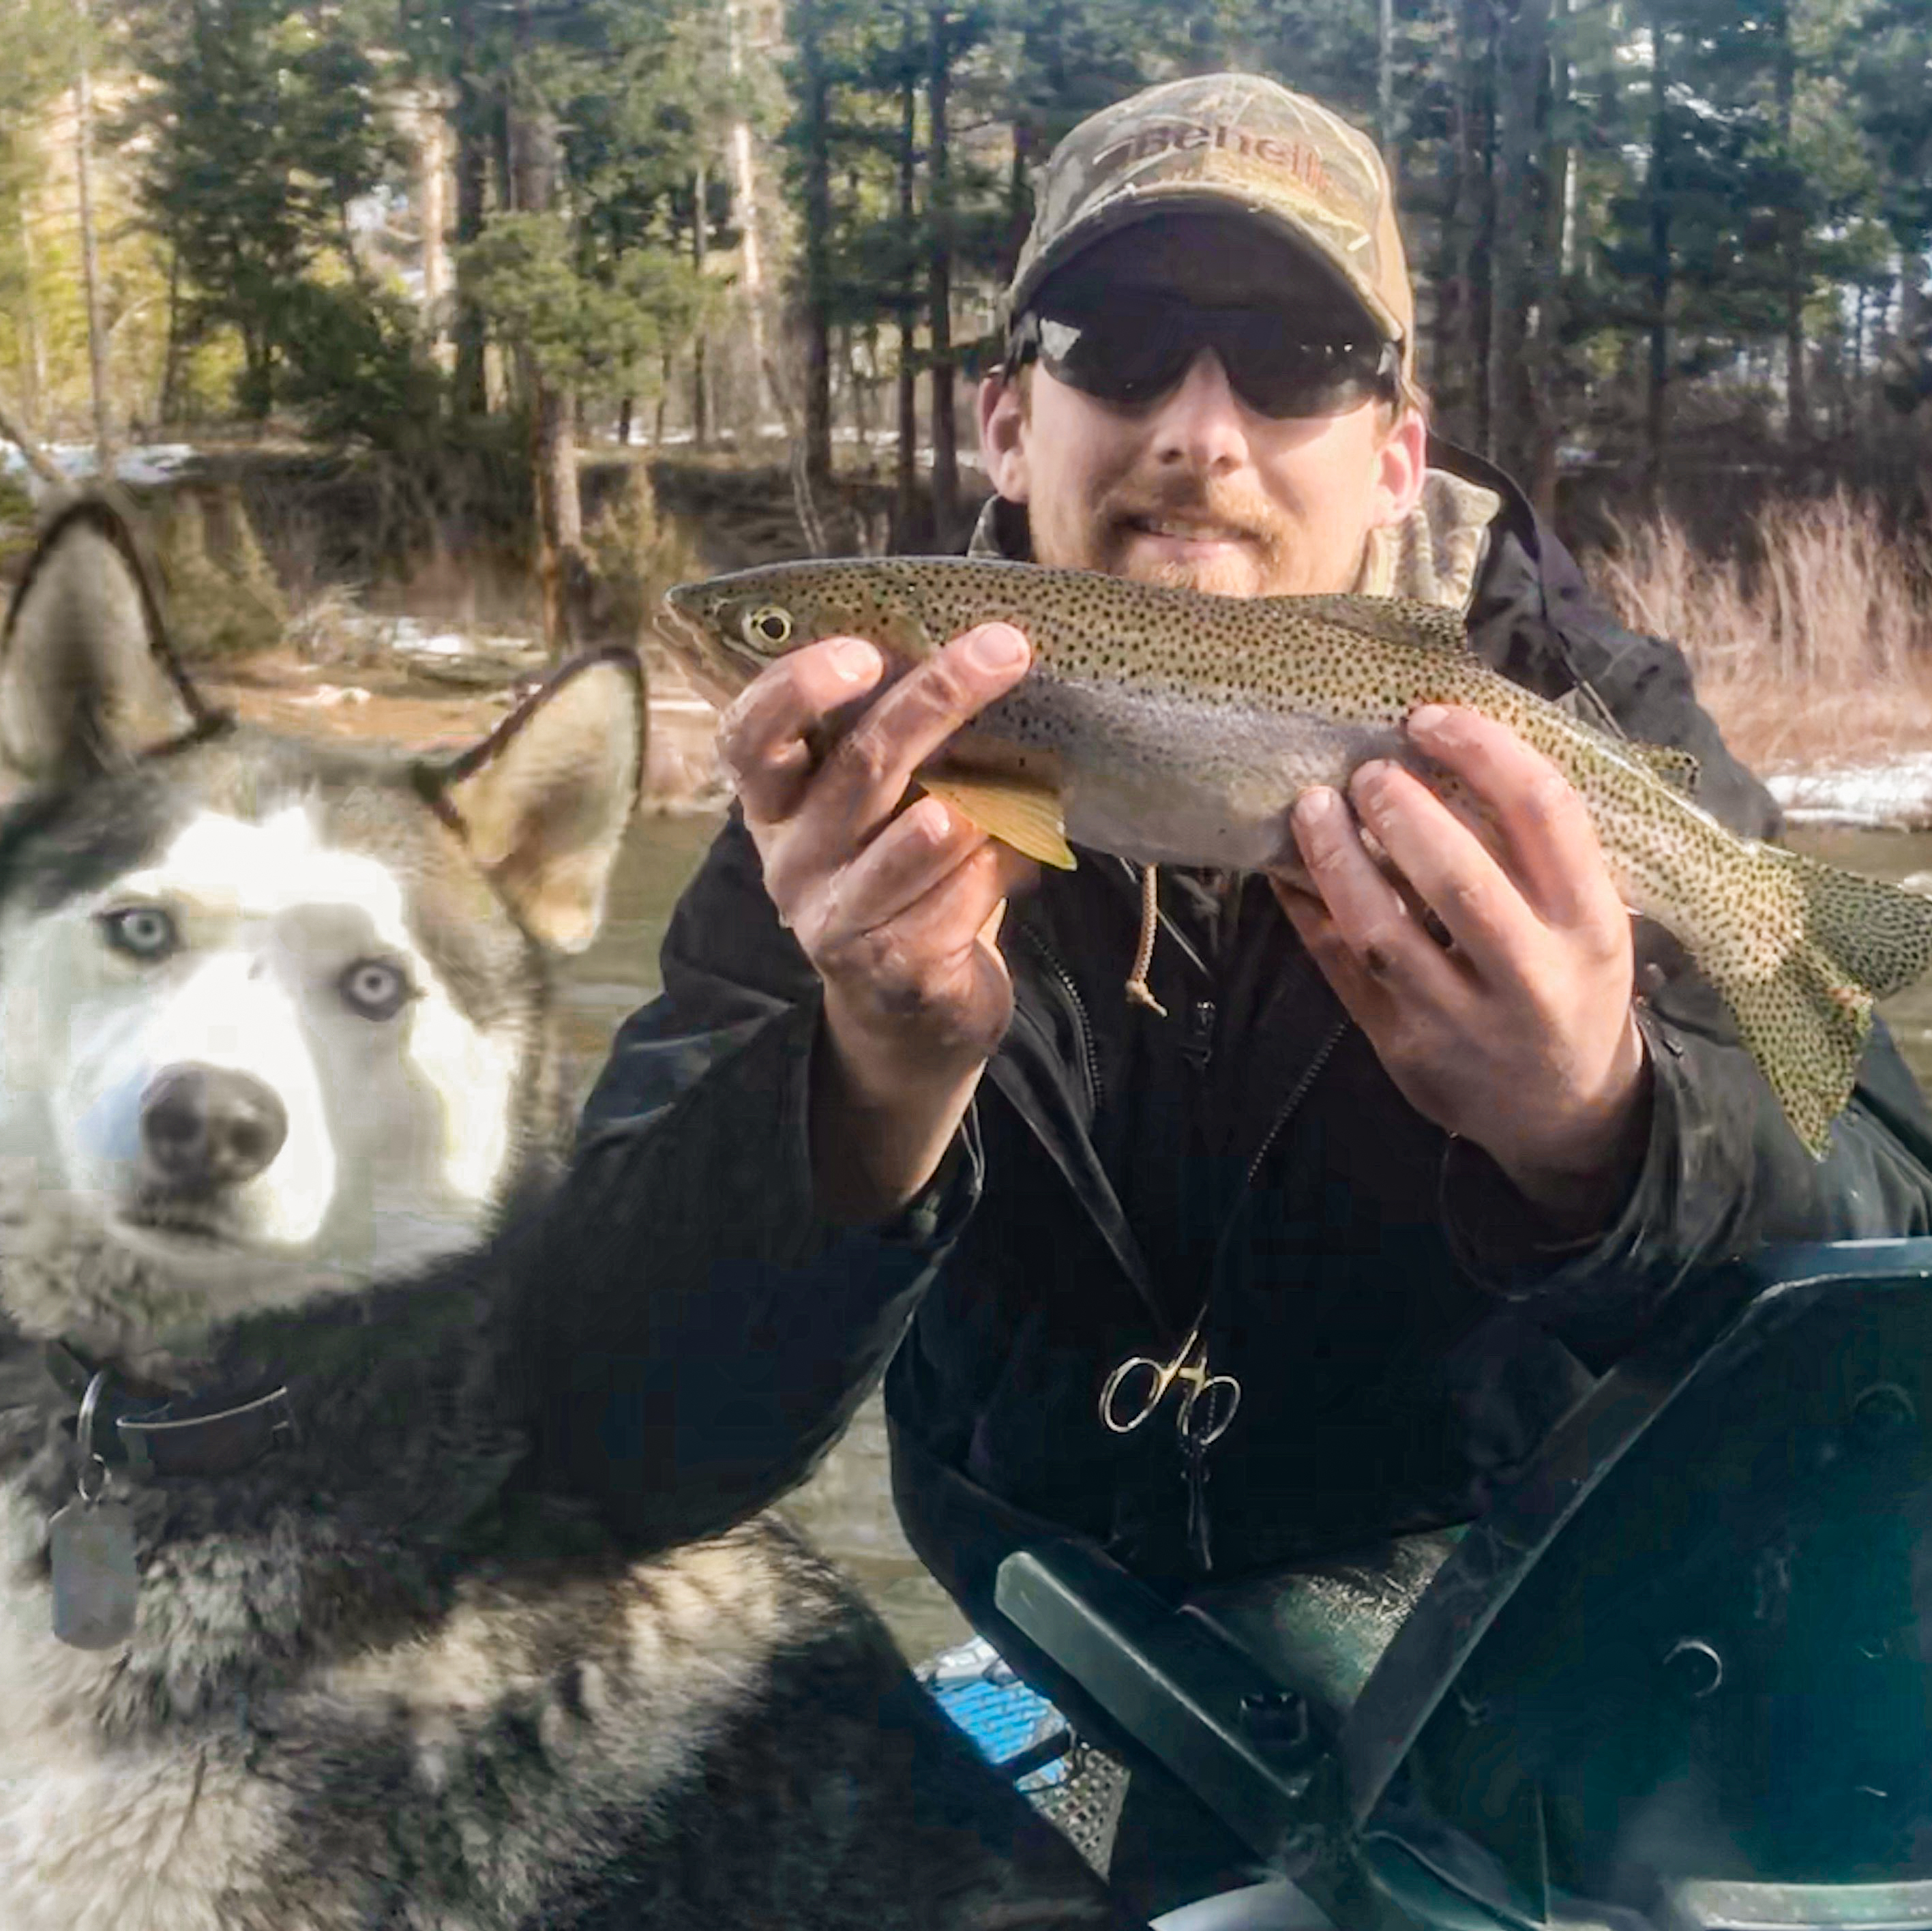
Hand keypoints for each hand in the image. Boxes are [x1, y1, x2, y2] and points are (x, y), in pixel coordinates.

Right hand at [717, 623, 1038, 1220]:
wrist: (908, 1012)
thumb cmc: (900, 876)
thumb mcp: (879, 806)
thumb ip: (893, 741)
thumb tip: (971, 646)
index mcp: (774, 807)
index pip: (749, 738)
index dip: (796, 690)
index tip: (863, 652)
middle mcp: (792, 861)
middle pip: (862, 764)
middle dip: (940, 697)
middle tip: (1005, 648)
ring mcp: (835, 920)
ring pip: (929, 831)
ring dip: (993, 797)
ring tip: (1033, 781)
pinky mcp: (893, 966)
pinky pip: (969, 890)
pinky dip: (1012, 860)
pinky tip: (1028, 855)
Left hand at [1272, 704, 1649, 1232]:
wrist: (1564, 1113)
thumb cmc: (1571, 984)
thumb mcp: (1590, 917)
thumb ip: (1539, 849)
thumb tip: (1449, 743)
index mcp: (1591, 923)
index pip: (1544, 813)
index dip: (1483, 750)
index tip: (1429, 718)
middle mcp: (1530, 976)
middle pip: (1458, 878)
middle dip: (1401, 811)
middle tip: (1367, 770)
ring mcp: (1460, 1020)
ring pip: (1382, 932)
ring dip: (1336, 860)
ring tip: (1310, 806)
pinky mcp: (1402, 1049)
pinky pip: (1341, 970)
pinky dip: (1309, 913)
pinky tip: (1288, 870)